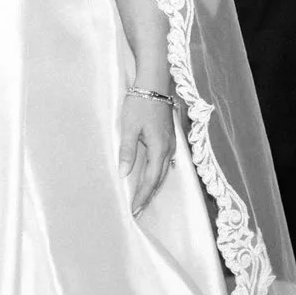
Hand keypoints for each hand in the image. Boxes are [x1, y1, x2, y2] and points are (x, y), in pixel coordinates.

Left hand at [119, 93, 175, 213]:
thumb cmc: (140, 104)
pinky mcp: (169, 137)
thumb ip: (127, 151)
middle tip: (137, 210)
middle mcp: (168, 149)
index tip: (134, 209)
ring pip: (163, 171)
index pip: (150, 180)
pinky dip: (158, 174)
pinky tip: (152, 176)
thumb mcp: (129, 127)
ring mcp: (171, 143)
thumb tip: (124, 173)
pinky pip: (165, 162)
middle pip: (159, 179)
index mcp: (159, 149)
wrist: (154, 84)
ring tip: (143, 198)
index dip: (142, 196)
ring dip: (153, 186)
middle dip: (148, 195)